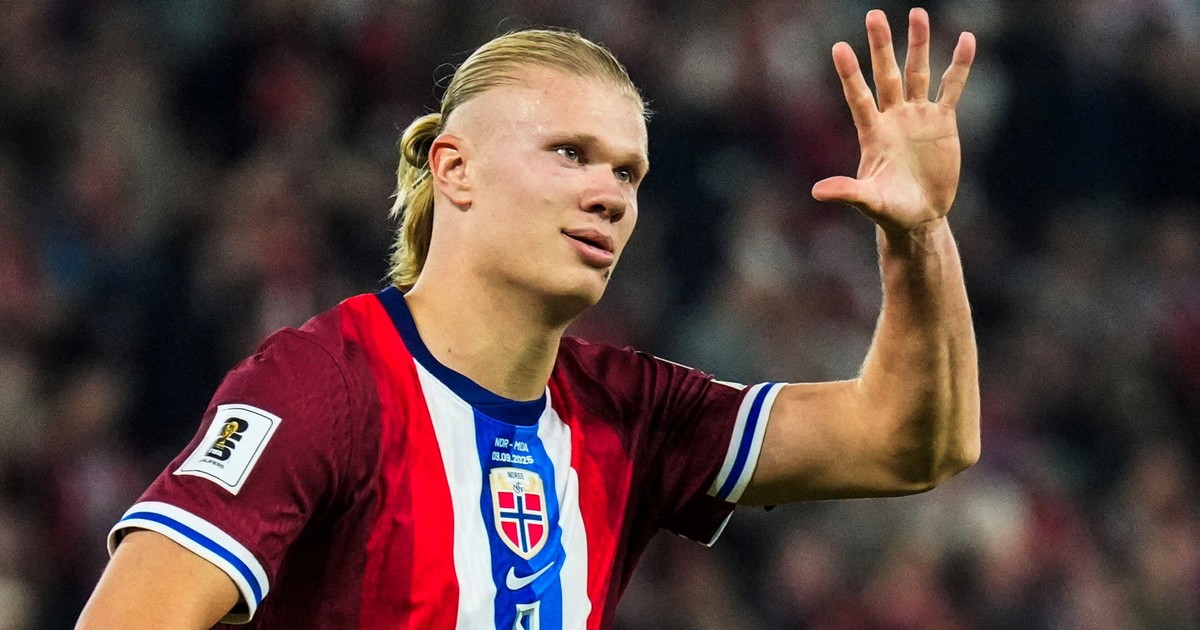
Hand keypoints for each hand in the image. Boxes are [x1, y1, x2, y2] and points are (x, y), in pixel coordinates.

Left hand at [812, 8, 974, 233]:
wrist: (919, 216)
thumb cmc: (890, 210)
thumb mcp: (869, 202)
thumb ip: (847, 192)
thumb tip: (816, 192)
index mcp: (872, 132)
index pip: (858, 97)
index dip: (850, 74)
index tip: (838, 47)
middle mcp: (893, 117)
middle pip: (887, 74)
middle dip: (881, 46)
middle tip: (874, 15)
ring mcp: (918, 116)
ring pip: (918, 72)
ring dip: (918, 45)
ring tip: (917, 14)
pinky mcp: (943, 121)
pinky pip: (951, 88)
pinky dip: (960, 66)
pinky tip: (966, 40)